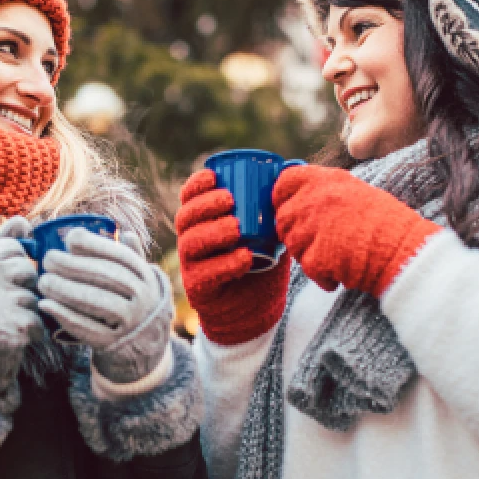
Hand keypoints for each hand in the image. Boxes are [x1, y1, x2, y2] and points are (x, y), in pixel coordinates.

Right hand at [0, 216, 43, 394]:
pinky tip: (14, 337)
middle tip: (3, 307)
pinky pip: (38, 322)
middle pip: (27, 270)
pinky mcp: (9, 328)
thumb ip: (1, 245)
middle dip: (24, 290)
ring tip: (5, 322)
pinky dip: (33, 333)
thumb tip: (24, 220)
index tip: (0, 285)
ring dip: (28, 312)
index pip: (14, 248)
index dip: (15, 268)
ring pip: (34, 297)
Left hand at [37, 229, 171, 384]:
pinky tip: (46, 305)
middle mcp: (143, 298)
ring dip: (66, 290)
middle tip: (48, 259)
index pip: (120, 256)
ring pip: (96, 301)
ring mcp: (130, 322)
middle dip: (73, 266)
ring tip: (44, 282)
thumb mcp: (139, 280)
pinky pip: (87, 328)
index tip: (70, 239)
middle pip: (107, 277)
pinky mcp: (113, 343)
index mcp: (146, 277)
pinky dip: (64, 315)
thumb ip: (131, 257)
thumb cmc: (133, 303)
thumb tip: (125, 233)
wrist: (145, 346)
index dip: (94, 245)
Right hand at [174, 169, 290, 345]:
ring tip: (236, 228)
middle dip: (204, 205)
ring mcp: (192, 265)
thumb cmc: (262, 262)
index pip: (189, 198)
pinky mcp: (199, 288)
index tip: (214, 176)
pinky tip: (244, 258)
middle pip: (185, 217)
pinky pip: (206, 274)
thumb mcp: (269, 232)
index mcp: (203, 222)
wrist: (257, 308)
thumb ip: (275, 207)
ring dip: (213, 232)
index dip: (196, 185)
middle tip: (230, 200)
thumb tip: (293, 170)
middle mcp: (191, 240)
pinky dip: (225, 264)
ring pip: (191, 243)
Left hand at [272, 165, 440, 296]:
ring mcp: (312, 227)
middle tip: (318, 242)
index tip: (287, 207)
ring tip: (336, 257)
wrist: (404, 250)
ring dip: (309, 255)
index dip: (281, 197)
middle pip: (283, 218)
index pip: (284, 182)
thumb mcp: (355, 192)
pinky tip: (342, 272)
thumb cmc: (387, 223)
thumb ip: (325, 193)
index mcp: (325, 180)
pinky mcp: (316, 256)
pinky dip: (322, 276)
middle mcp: (315, 199)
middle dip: (296, 233)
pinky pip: (307, 268)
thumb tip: (300, 201)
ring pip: (292, 245)